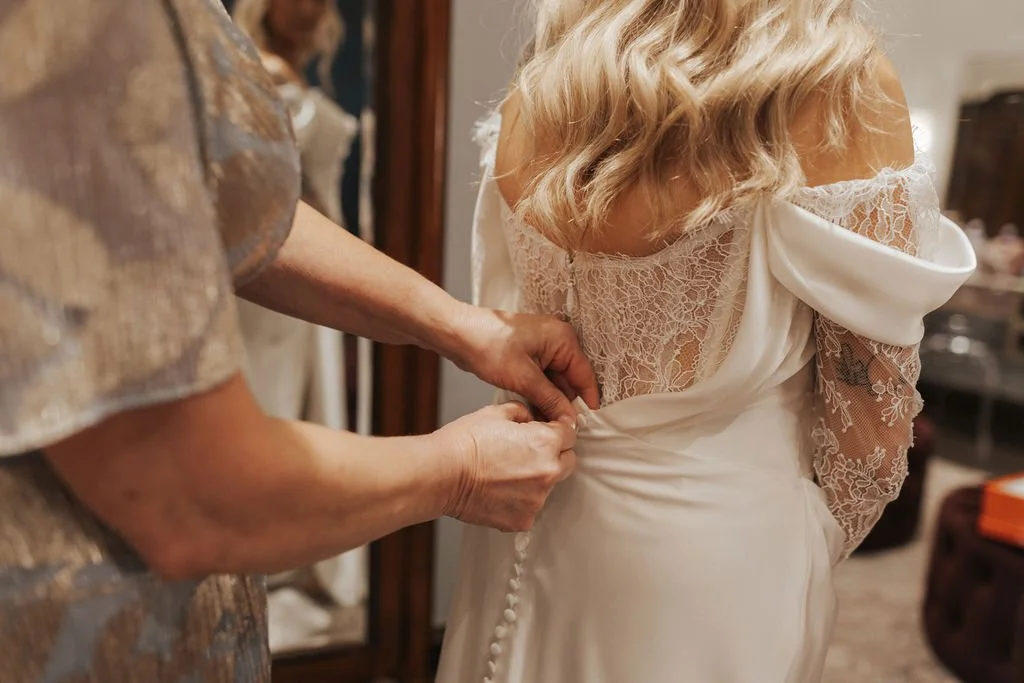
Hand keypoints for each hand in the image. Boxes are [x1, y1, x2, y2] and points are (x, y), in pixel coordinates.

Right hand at [438, 402, 577, 531]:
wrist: (442, 474)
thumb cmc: (465, 442)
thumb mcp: (496, 413)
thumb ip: (523, 412)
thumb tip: (531, 418)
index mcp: (545, 442)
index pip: (570, 434)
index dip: (557, 430)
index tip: (546, 433)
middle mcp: (548, 472)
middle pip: (568, 461)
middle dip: (554, 454)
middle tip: (527, 452)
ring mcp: (537, 499)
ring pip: (549, 486)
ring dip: (536, 478)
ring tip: (506, 472)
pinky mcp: (523, 520)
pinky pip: (530, 507)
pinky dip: (520, 500)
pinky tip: (500, 490)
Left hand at [449, 305, 599, 420]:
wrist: (457, 333)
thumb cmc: (488, 345)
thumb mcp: (524, 378)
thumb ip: (550, 399)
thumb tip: (569, 418)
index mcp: (563, 338)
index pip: (584, 375)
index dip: (586, 401)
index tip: (584, 425)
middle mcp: (557, 340)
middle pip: (571, 379)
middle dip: (564, 403)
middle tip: (557, 427)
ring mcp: (543, 346)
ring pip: (556, 381)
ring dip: (550, 400)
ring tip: (542, 421)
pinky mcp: (529, 354)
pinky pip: (543, 377)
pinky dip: (539, 392)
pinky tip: (533, 409)